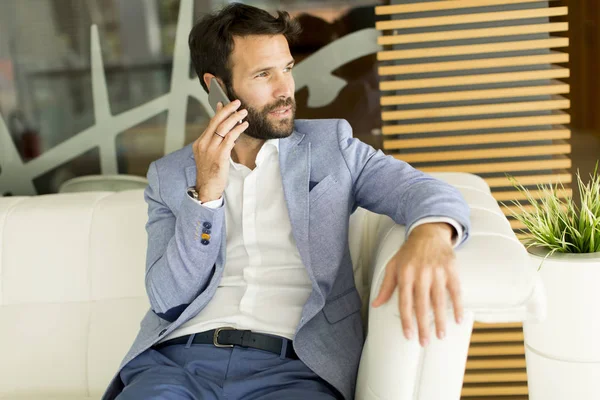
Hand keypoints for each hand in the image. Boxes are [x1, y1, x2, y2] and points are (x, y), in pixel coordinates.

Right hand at [193, 100, 248, 201]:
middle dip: (227, 110)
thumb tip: (223, 128)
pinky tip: (244, 125)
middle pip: (216, 122)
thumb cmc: (211, 173)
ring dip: (235, 118)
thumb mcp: (209, 154)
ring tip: (243, 112)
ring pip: (223, 128)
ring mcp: (210, 150)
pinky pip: (229, 139)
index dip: (220, 112)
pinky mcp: (219, 156)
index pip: (211, 123)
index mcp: (200, 143)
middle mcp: (203, 144)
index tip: (226, 102)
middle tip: (237, 103)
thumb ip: (215, 141)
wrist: (207, 188)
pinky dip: (237, 130)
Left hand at [371, 223, 461, 346]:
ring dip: (440, 320)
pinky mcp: (451, 269)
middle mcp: (421, 273)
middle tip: (424, 341)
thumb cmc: (408, 252)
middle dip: (423, 325)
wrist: (428, 233)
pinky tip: (458, 319)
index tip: (408, 335)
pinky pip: (455, 290)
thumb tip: (375, 304)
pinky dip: (458, 305)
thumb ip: (386, 286)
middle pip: (422, 304)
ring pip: (439, 300)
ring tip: (440, 335)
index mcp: (405, 274)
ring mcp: (437, 271)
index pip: (404, 302)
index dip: (406, 320)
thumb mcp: (393, 266)